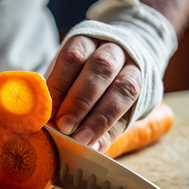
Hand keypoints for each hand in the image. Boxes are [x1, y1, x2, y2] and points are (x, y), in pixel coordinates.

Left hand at [47, 35, 141, 151]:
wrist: (124, 61)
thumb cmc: (84, 70)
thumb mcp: (68, 71)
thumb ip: (57, 90)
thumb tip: (43, 117)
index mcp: (90, 41)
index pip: (74, 56)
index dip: (60, 82)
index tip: (49, 108)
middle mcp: (115, 51)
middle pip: (101, 69)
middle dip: (81, 100)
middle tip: (64, 125)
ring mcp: (135, 70)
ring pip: (123, 89)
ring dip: (99, 119)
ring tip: (81, 139)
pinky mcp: (145, 95)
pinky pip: (131, 114)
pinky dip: (111, 133)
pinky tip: (97, 147)